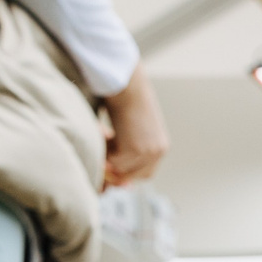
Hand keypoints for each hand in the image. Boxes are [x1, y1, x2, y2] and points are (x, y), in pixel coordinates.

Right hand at [101, 64, 168, 186]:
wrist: (128, 85)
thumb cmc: (126, 99)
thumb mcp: (132, 128)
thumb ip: (128, 146)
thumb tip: (112, 169)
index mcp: (160, 146)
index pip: (145, 173)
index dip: (126, 174)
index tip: (109, 170)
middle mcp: (158, 152)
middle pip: (134, 176)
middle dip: (116, 172)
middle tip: (100, 160)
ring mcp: (148, 153)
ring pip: (121, 169)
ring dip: (107, 156)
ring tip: (103, 134)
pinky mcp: (135, 150)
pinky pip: (113, 162)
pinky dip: (104, 149)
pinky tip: (102, 131)